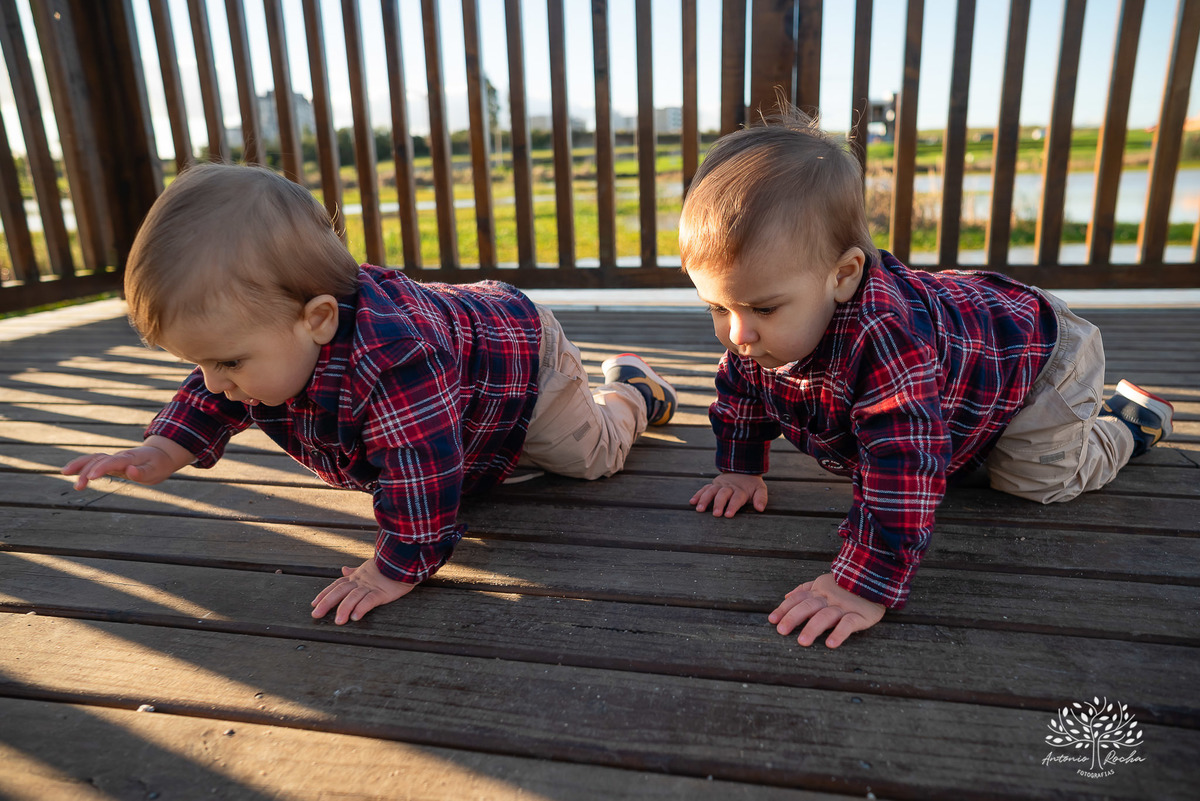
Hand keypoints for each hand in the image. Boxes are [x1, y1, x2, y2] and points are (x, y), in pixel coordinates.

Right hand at [61, 436, 193, 489]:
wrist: (161, 455)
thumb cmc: (158, 465)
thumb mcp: (156, 471)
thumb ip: (142, 472)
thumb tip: (130, 471)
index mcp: (131, 458)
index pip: (114, 461)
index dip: (102, 468)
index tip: (91, 477)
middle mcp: (119, 456)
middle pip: (100, 459)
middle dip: (86, 470)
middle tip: (78, 486)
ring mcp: (114, 458)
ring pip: (94, 458)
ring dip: (80, 464)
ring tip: (64, 472)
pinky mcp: (111, 462)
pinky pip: (94, 461)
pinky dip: (82, 464)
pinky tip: (70, 471)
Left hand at [311, 558, 415, 624]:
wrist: (404, 560)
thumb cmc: (388, 565)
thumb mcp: (368, 566)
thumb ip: (355, 571)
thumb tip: (344, 569)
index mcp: (356, 577)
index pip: (336, 585)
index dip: (324, 594)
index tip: (314, 603)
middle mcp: (360, 581)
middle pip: (340, 591)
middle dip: (326, 602)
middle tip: (315, 614)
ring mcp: (370, 586)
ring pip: (353, 596)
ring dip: (344, 608)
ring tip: (338, 621)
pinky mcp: (382, 592)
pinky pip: (370, 600)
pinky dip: (362, 607)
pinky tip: (355, 617)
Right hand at [690, 472, 767, 516]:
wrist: (743, 469)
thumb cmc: (752, 485)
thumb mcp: (760, 489)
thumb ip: (761, 498)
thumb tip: (760, 508)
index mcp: (741, 490)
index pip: (736, 498)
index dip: (732, 506)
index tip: (728, 515)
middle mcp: (729, 487)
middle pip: (722, 495)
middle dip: (718, 504)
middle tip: (716, 514)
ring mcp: (720, 485)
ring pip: (711, 491)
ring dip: (704, 500)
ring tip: (699, 509)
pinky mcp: (713, 485)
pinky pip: (704, 489)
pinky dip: (698, 495)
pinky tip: (692, 502)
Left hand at [768, 573, 884, 647]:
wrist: (877, 578)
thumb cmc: (846, 585)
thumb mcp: (824, 582)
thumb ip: (805, 589)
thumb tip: (786, 596)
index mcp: (818, 591)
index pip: (797, 599)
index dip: (784, 609)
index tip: (772, 620)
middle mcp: (828, 598)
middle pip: (808, 606)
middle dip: (793, 618)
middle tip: (782, 631)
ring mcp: (844, 607)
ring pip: (826, 616)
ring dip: (813, 628)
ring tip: (803, 642)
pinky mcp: (860, 615)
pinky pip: (848, 624)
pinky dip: (839, 633)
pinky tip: (831, 644)